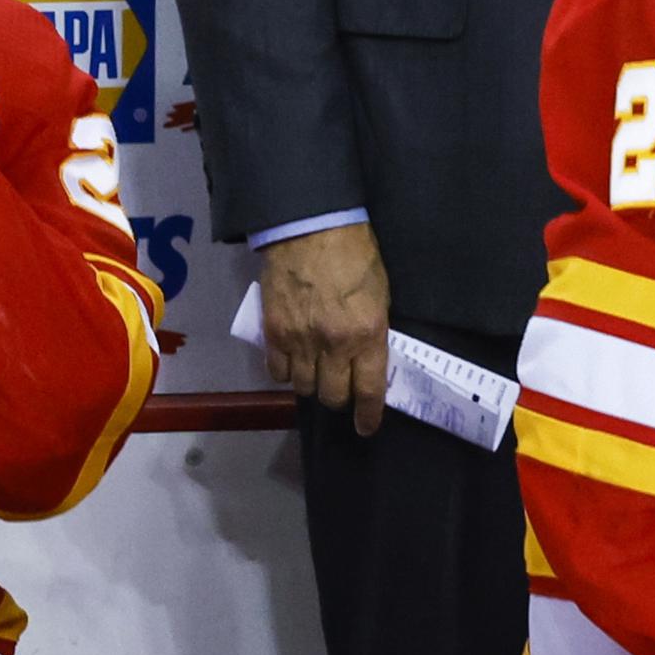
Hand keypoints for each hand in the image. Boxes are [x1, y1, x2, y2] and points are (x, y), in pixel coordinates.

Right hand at [259, 222, 389, 434]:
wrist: (309, 227)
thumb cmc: (355, 254)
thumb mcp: (380, 294)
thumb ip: (374, 330)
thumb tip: (369, 359)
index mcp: (367, 334)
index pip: (368, 391)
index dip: (368, 416)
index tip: (366, 427)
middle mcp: (333, 345)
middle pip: (332, 396)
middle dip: (339, 397)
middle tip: (341, 387)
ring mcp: (300, 341)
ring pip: (303, 387)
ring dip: (311, 384)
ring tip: (315, 372)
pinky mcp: (273, 332)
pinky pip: (276, 371)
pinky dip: (285, 372)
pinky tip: (292, 361)